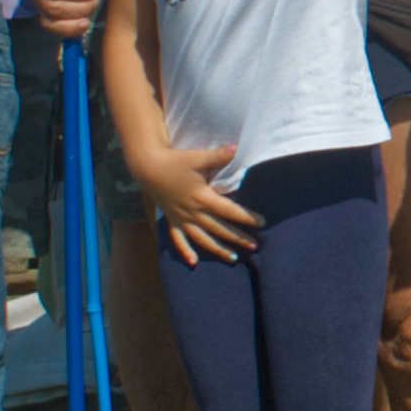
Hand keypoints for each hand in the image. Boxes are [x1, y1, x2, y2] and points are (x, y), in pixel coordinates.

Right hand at [139, 145, 259, 262]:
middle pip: (219, 228)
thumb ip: (218, 155)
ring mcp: (181, 218)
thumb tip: (236, 147)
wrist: (148, 167)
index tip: (262, 222)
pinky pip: (178, 239)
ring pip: (202, 239)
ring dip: (218, 249)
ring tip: (234, 258)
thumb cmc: (174, 161)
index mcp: (202, 197)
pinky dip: (185, 251)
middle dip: (238, 238)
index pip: (229, 211)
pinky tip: (194, 262)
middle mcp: (193, 212)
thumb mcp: (197, 157)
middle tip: (255, 245)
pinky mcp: (172, 220)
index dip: (247, 217)